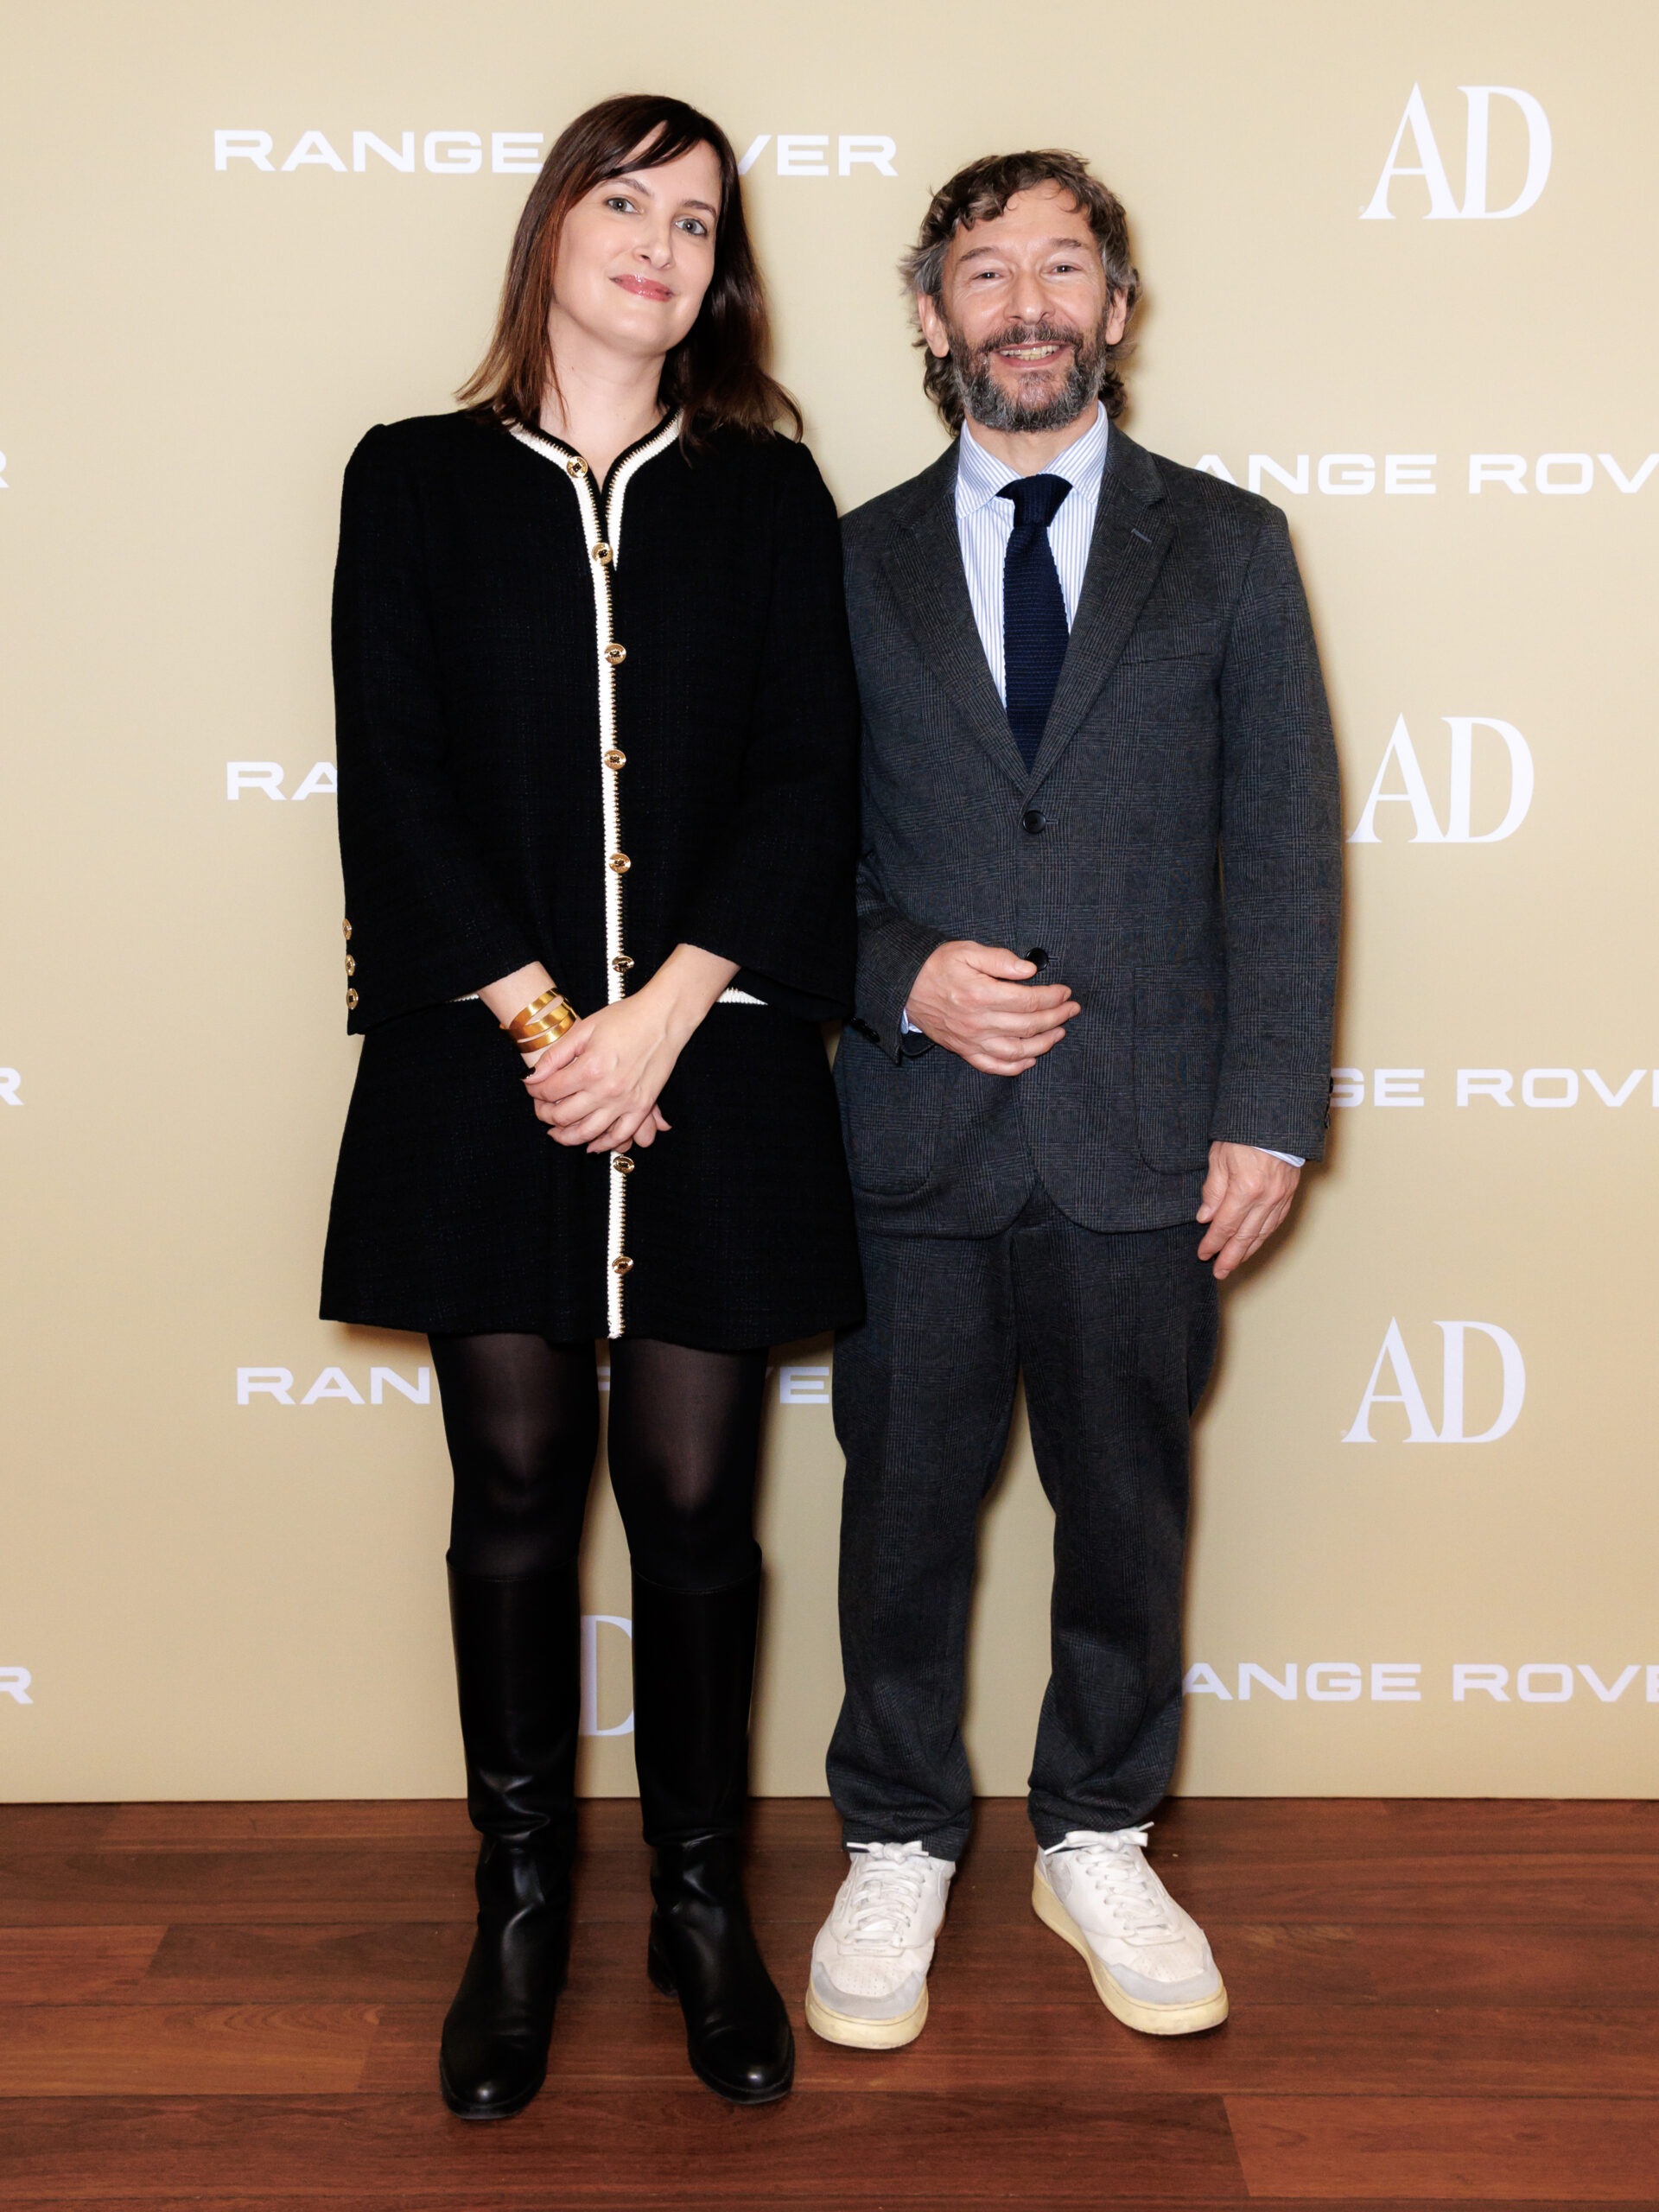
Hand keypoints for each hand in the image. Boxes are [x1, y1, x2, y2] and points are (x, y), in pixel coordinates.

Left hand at [520, 943, 735, 1152]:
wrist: (663, 1018)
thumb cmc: (625, 1018)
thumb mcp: (584, 1029)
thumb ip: (555, 1055)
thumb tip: (530, 1077)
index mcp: (589, 1068)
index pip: (550, 1091)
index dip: (535, 1091)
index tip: (533, 1087)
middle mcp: (606, 1090)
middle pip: (563, 1116)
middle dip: (545, 1115)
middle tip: (541, 1109)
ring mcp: (625, 1102)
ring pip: (588, 1133)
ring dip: (566, 1137)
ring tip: (556, 1132)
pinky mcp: (642, 1106)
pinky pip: (620, 1136)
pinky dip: (603, 1144)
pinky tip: (591, 1144)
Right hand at [905, 941, 1079, 1074]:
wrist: (905, 986)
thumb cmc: (937, 965)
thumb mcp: (967, 950)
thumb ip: (999, 959)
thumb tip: (1029, 970)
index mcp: (981, 994)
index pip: (1029, 1000)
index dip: (1052, 997)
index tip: (1065, 992)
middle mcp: (978, 1022)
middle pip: (1029, 1025)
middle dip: (1056, 1017)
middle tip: (1072, 1009)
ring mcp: (971, 1040)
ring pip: (1016, 1051)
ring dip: (1044, 1044)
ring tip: (1059, 1032)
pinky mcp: (964, 1050)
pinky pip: (993, 1066)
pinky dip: (1014, 1067)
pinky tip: (1030, 1059)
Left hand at [1196, 1143, 1300, 1278]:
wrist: (1277, 1121)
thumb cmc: (1245, 1135)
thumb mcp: (1219, 1157)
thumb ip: (1213, 1189)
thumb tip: (1206, 1217)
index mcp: (1245, 1189)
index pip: (1225, 1226)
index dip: (1213, 1243)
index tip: (1203, 1253)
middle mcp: (1265, 1198)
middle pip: (1245, 1236)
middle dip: (1230, 1257)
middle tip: (1219, 1272)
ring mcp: (1280, 1198)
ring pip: (1262, 1233)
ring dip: (1247, 1251)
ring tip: (1235, 1264)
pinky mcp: (1289, 1195)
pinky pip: (1275, 1222)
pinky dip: (1263, 1236)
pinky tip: (1254, 1243)